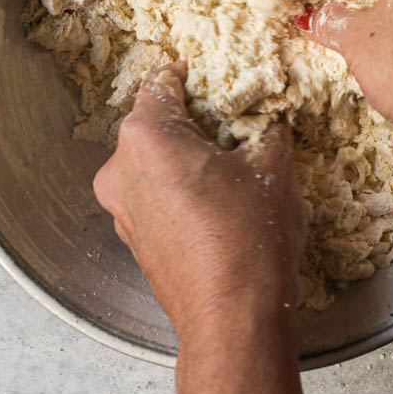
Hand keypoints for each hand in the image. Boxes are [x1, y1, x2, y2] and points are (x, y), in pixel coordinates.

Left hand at [93, 63, 307, 344]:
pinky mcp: (133, 239)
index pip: (162, 83)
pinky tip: (217, 202)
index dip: (191, 74)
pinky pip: (154, 196)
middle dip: (193, 120)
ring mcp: (121, 208)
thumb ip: (267, 129)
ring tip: (232, 167)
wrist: (233, 318)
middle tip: (234, 123)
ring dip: (186, 158)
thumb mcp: (272, 167)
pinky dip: (179, 190)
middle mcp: (120, 168)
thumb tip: (268, 120)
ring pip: (153, 163)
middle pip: (154, 123)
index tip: (212, 76)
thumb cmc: (249, 238)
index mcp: (146, 135)